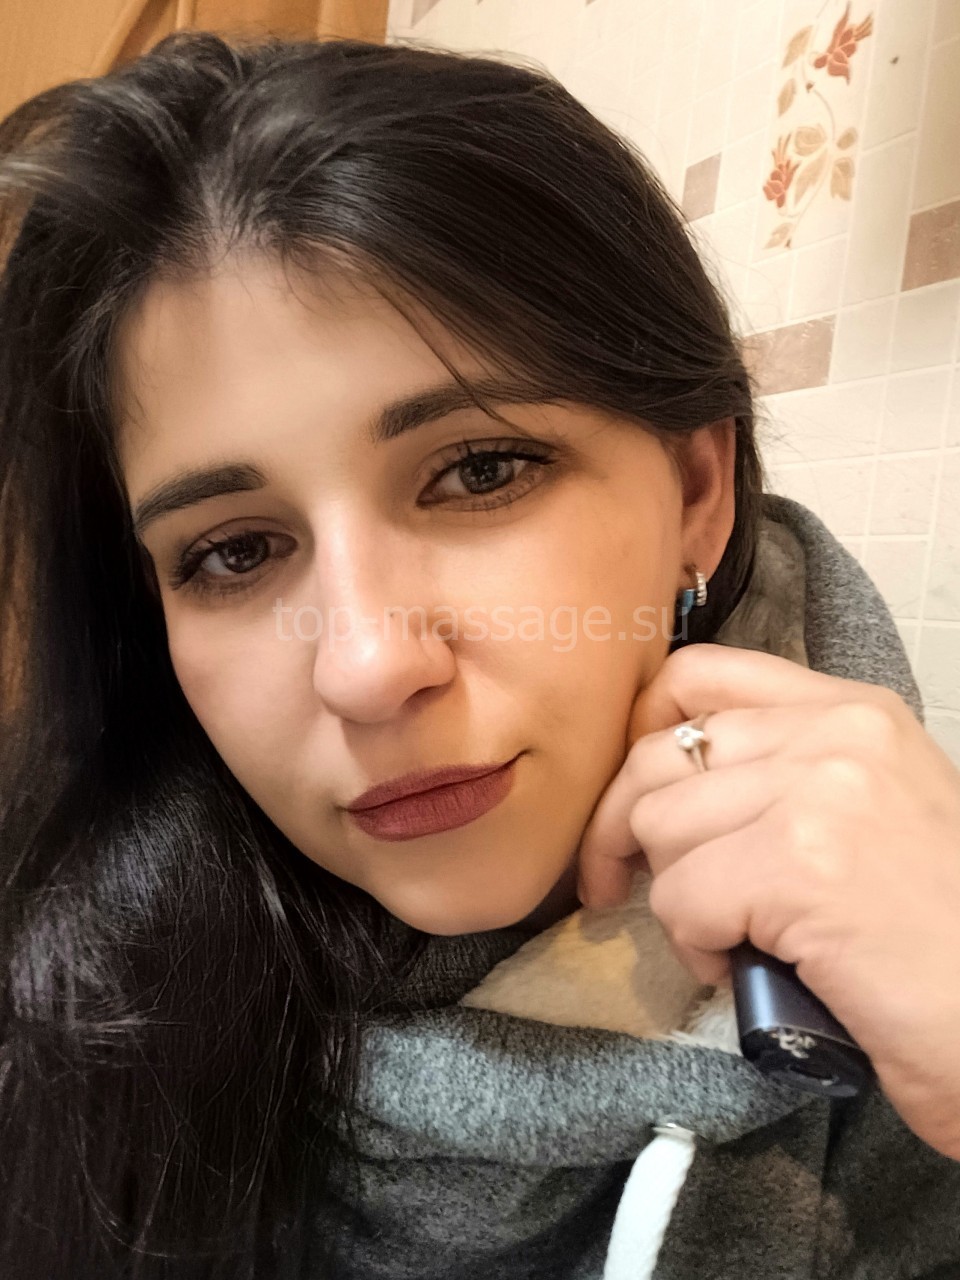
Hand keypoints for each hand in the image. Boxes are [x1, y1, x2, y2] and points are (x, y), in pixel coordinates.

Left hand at [575, 643, 959, 1160]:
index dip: (642, 731)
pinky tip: (739, 967)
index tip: (633, 791)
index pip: (700, 674)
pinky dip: (692, 945)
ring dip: (674, 897)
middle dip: (621, 829)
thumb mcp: (875, 812)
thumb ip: (788, 775)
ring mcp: (819, 794)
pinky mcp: (797, 866)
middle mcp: (837, 733)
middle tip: (617, 885)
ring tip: (728, 938)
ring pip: (659, 827)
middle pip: (659, 757)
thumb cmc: (937, 936)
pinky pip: (680, 896)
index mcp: (856, 711)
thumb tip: (675, 786)